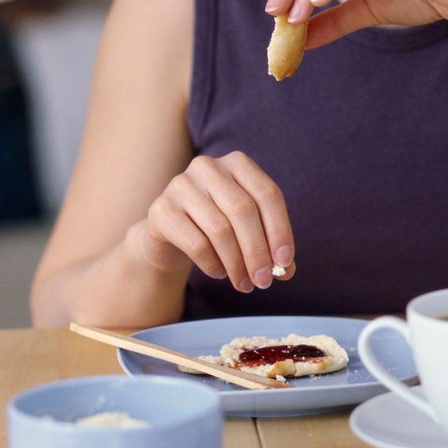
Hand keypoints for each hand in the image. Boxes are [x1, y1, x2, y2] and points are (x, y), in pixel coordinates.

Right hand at [136, 153, 294, 293]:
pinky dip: (213, 264)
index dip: (280, 230)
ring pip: (220, 229)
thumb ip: (269, 246)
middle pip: (243, 210)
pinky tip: (219, 273)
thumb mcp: (247, 231)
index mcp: (237, 163)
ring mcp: (181, 185)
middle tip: (264, 281)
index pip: (267, 194)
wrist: (171, 236)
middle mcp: (208, 167)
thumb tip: (286, 270)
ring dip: (237, 264)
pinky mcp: (161, 209)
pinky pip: (196, 243)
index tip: (286, 263)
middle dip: (258, 251)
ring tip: (244, 284)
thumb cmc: (217, 229)